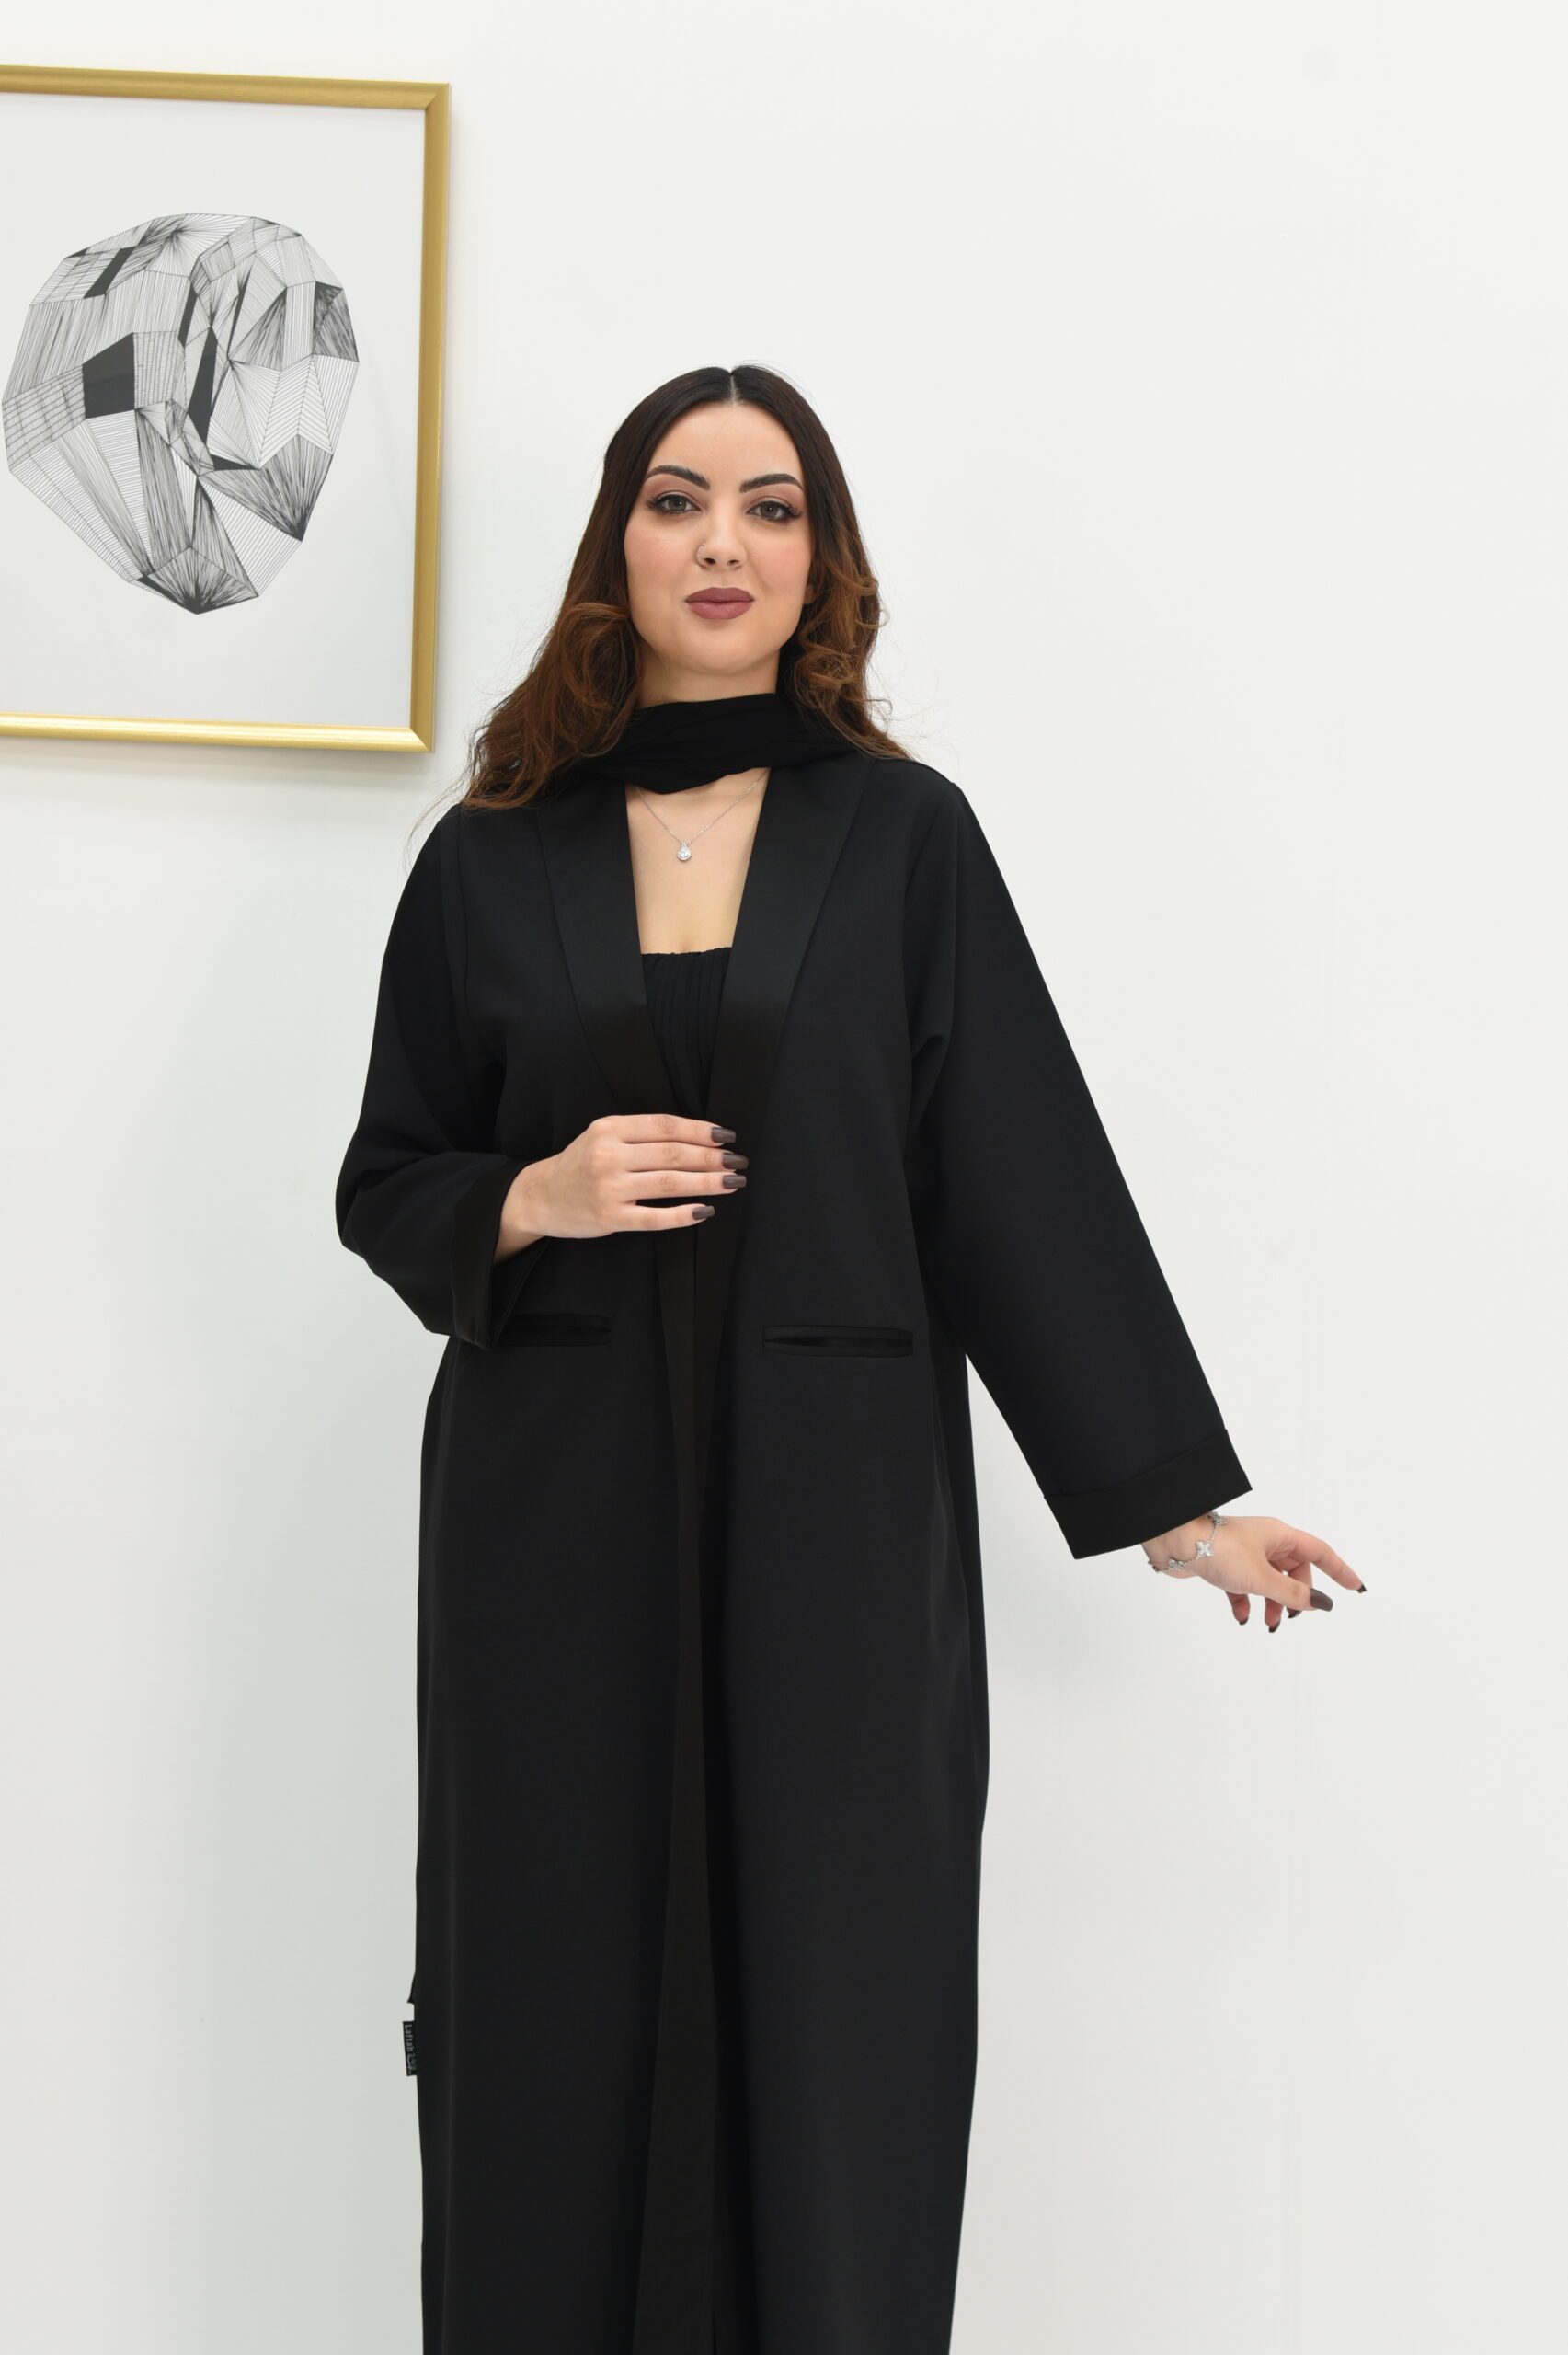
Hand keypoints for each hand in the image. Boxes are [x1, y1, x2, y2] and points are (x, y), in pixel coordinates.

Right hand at [496, 1112, 748, 1253]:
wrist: (542, 1196)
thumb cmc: (582, 1163)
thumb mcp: (604, 1136)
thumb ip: (642, 1133)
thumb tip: (699, 1137)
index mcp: (611, 1128)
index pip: (666, 1126)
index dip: (701, 1131)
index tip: (727, 1136)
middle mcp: (609, 1155)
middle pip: (673, 1154)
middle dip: (712, 1158)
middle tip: (738, 1161)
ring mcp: (609, 1188)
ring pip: (669, 1183)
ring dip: (707, 1183)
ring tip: (732, 1182)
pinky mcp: (610, 1217)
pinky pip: (654, 1217)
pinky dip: (683, 1214)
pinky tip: (705, 1210)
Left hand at [1141, 1512, 1365, 1630]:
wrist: (1175, 1543)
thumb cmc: (1220, 1551)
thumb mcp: (1262, 1577)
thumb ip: (1293, 1593)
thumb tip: (1322, 1603)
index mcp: (1280, 1535)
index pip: (1320, 1552)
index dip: (1340, 1570)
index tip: (1356, 1588)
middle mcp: (1265, 1542)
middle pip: (1295, 1571)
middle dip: (1295, 1597)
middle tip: (1289, 1617)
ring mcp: (1245, 1553)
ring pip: (1270, 1581)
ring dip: (1272, 1604)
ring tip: (1267, 1623)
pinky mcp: (1226, 1564)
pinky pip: (1245, 1587)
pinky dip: (1246, 1602)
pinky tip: (1241, 1617)